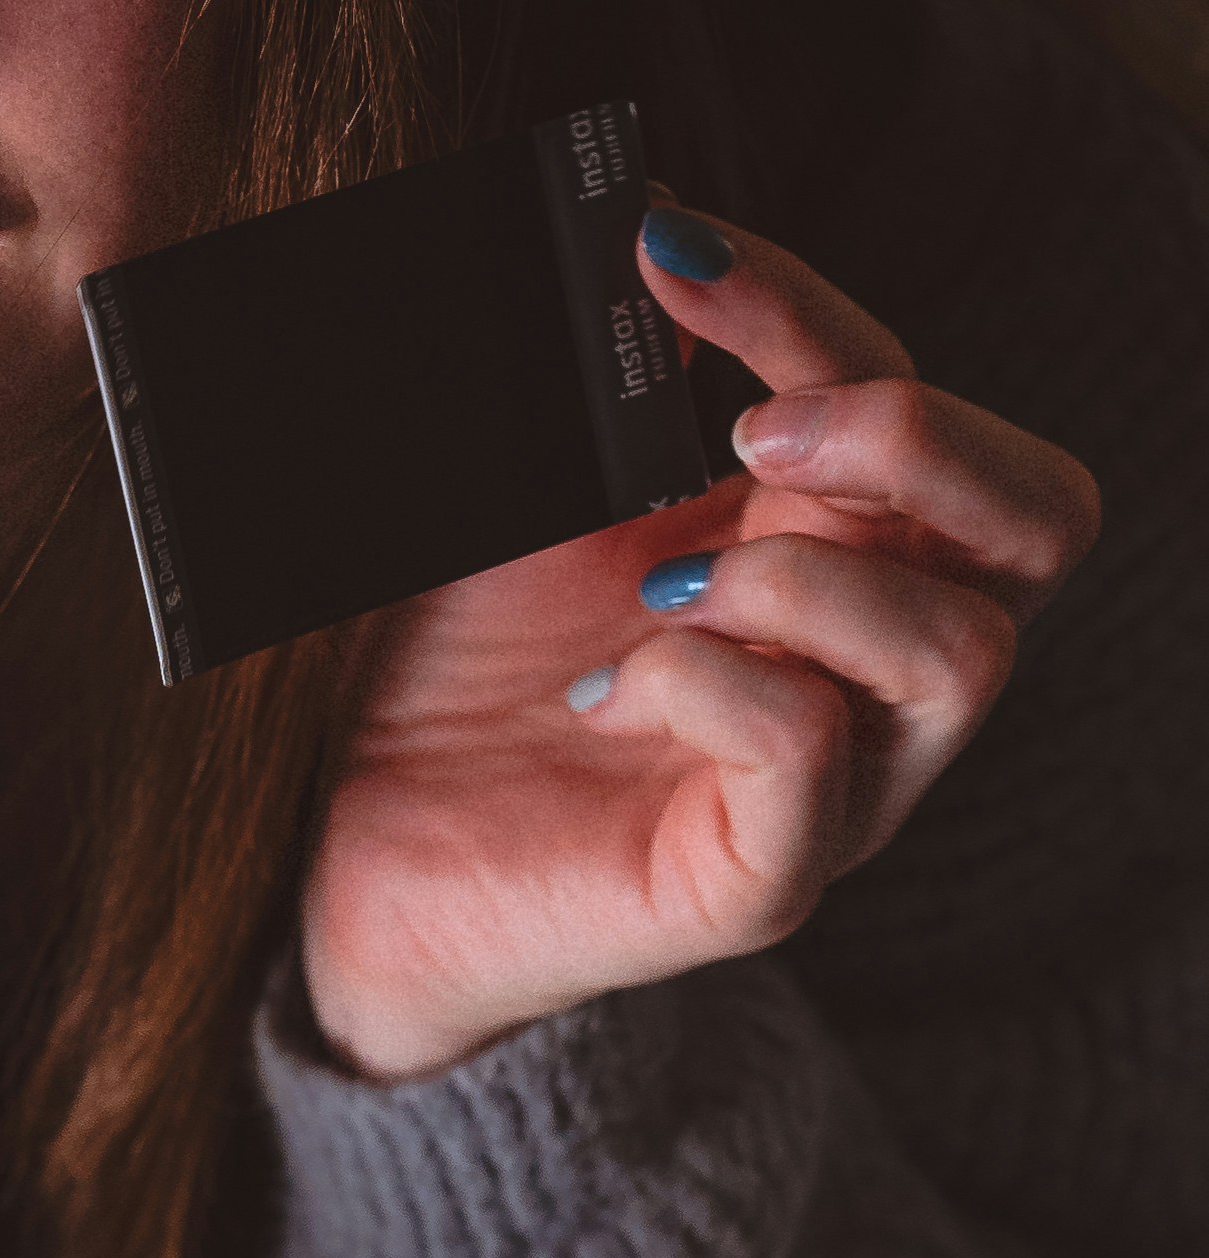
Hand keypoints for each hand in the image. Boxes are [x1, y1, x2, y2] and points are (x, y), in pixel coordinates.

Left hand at [303, 207, 1101, 1083]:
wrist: (354, 857)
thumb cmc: (459, 677)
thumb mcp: (540, 503)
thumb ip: (619, 393)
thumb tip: (661, 235)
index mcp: (837, 552)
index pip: (915, 402)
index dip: (810, 305)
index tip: (668, 250)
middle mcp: (869, 672)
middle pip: (1040, 522)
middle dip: (914, 436)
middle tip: (750, 434)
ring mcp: (836, 787)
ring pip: (960, 650)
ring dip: (809, 580)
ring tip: (661, 584)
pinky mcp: (761, 884)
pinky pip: (811, 756)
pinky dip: (710, 687)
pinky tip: (604, 691)